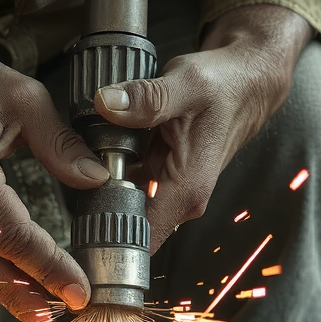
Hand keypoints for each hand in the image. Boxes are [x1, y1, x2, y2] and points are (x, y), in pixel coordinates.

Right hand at [0, 0, 107, 321]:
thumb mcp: (21, 98)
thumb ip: (61, 143)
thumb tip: (97, 179)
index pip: (15, 237)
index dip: (51, 270)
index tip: (80, 292)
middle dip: (29, 295)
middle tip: (65, 308)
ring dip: (3, 296)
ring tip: (41, 305)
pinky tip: (5, 287)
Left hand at [94, 4, 312, 249]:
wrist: (247, 81)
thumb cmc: (227, 86)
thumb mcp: (185, 85)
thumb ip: (147, 98)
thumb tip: (106, 104)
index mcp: (187, 189)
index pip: (142, 240)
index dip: (108, 240)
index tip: (77, 228)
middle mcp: (181, 198)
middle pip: (126, 222)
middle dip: (95, 203)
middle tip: (73, 170)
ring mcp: (172, 189)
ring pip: (124, 201)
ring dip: (102, 184)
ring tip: (85, 153)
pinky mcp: (165, 176)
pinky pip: (130, 183)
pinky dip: (114, 169)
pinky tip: (104, 148)